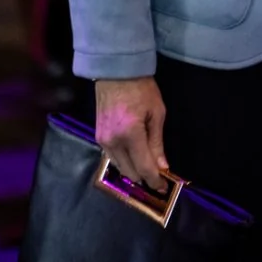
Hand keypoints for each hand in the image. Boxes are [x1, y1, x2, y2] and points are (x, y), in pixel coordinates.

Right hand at [94, 76, 169, 192]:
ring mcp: (102, 140)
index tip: (164, 188)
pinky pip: (112, 157)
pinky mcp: (97, 137)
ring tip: (148, 172)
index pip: (144, 167)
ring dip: (133, 172)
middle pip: (130, 172)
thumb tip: (162, 167)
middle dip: (145, 178)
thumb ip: (157, 143)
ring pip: (119, 167)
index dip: (155, 180)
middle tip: (159, 180)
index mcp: (130, 135)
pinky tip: (134, 161)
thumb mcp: (157, 114)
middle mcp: (113, 142)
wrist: (116, 73)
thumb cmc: (142, 89)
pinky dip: (124, 162)